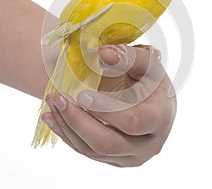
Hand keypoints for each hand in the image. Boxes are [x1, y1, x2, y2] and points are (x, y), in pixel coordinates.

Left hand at [42, 45, 176, 166]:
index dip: (106, 110)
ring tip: (51, 103)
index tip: (81, 94)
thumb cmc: (150, 80)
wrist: (152, 100)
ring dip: (67, 126)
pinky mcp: (116, 159)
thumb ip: (128, 56)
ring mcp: (131, 155)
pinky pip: (88, 152)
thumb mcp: (146, 64)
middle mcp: (149, 144)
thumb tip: (103, 54)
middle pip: (107, 143)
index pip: (133, 121)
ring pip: (93, 151)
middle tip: (56, 98)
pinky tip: (53, 117)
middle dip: (77, 120)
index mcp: (160, 118)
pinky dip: (68, 135)